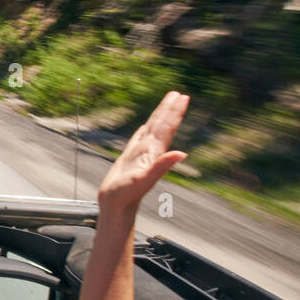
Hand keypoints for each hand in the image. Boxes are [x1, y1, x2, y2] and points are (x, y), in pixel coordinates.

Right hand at [97, 91, 189, 214]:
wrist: (116, 205)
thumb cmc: (127, 194)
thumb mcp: (145, 180)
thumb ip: (163, 166)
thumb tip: (183, 154)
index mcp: (154, 152)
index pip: (167, 127)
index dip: (175, 112)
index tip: (183, 97)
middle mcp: (150, 150)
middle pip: (162, 125)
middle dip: (170, 109)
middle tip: (179, 94)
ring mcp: (141, 153)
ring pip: (152, 129)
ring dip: (160, 116)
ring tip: (167, 103)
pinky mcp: (131, 157)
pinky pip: (139, 137)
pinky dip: (144, 128)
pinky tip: (146, 126)